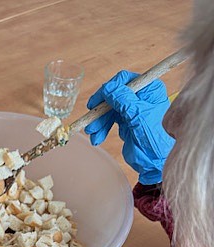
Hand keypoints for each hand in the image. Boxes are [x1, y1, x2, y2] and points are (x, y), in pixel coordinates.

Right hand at [84, 70, 174, 184]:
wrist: (158, 162)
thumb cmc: (157, 139)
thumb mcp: (138, 116)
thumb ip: (123, 100)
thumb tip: (107, 87)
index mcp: (149, 90)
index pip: (124, 81)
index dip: (108, 90)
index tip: (95, 103)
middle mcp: (141, 97)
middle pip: (114, 96)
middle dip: (101, 110)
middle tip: (91, 123)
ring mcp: (133, 110)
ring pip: (109, 109)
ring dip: (99, 121)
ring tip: (93, 135)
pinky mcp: (126, 123)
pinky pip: (109, 121)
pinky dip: (102, 129)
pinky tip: (97, 138)